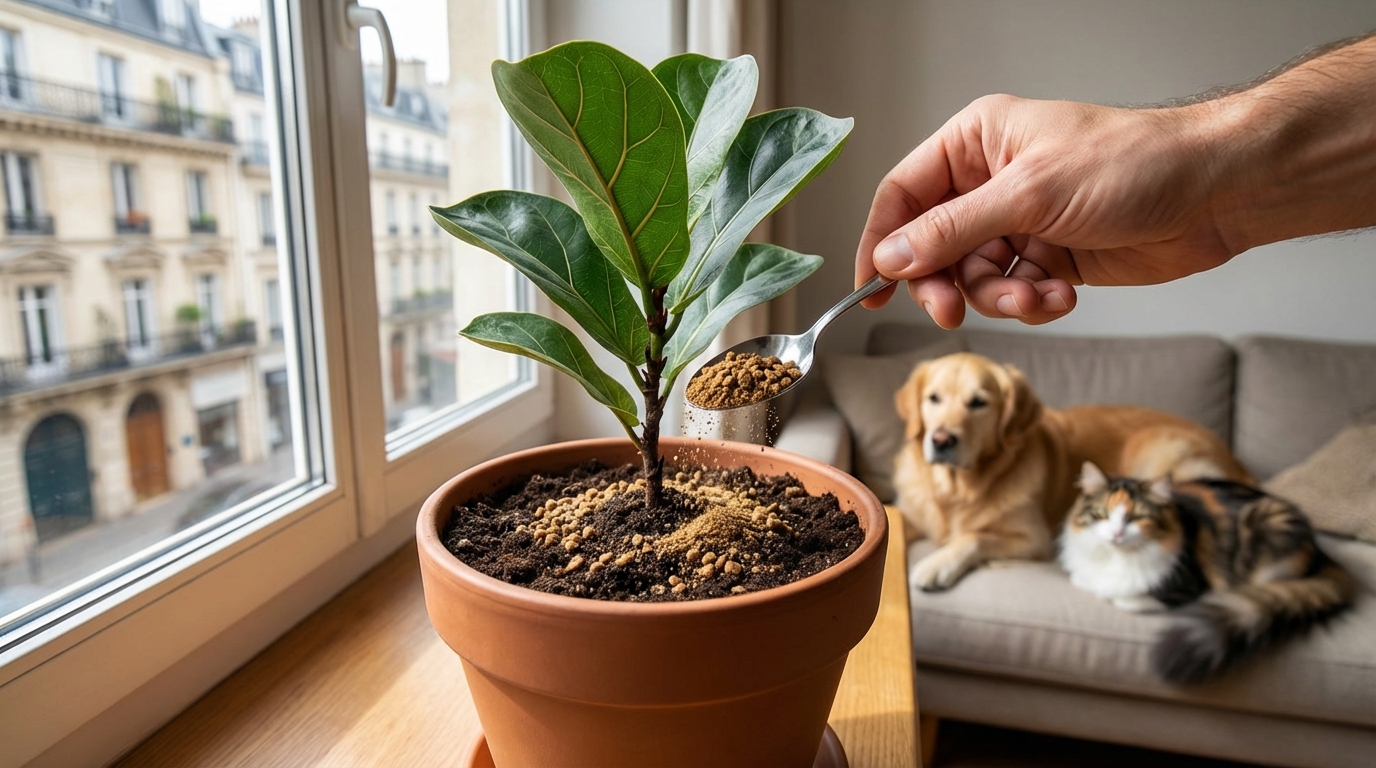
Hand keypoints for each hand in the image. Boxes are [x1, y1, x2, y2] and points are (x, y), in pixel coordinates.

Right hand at [855, 95, 1239, 327]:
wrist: (1215, 193)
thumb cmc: (1133, 164)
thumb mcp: (1029, 194)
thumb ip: (951, 230)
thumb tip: (890, 257)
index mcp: (975, 143)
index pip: (902, 196)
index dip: (880, 243)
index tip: (870, 288)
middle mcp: (990, 182)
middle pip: (930, 247)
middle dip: (944, 283)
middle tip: (952, 310)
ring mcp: (1020, 222)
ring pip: (973, 279)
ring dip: (999, 298)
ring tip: (1036, 297)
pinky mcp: (1049, 258)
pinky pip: (1014, 293)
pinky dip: (1033, 303)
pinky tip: (1064, 295)